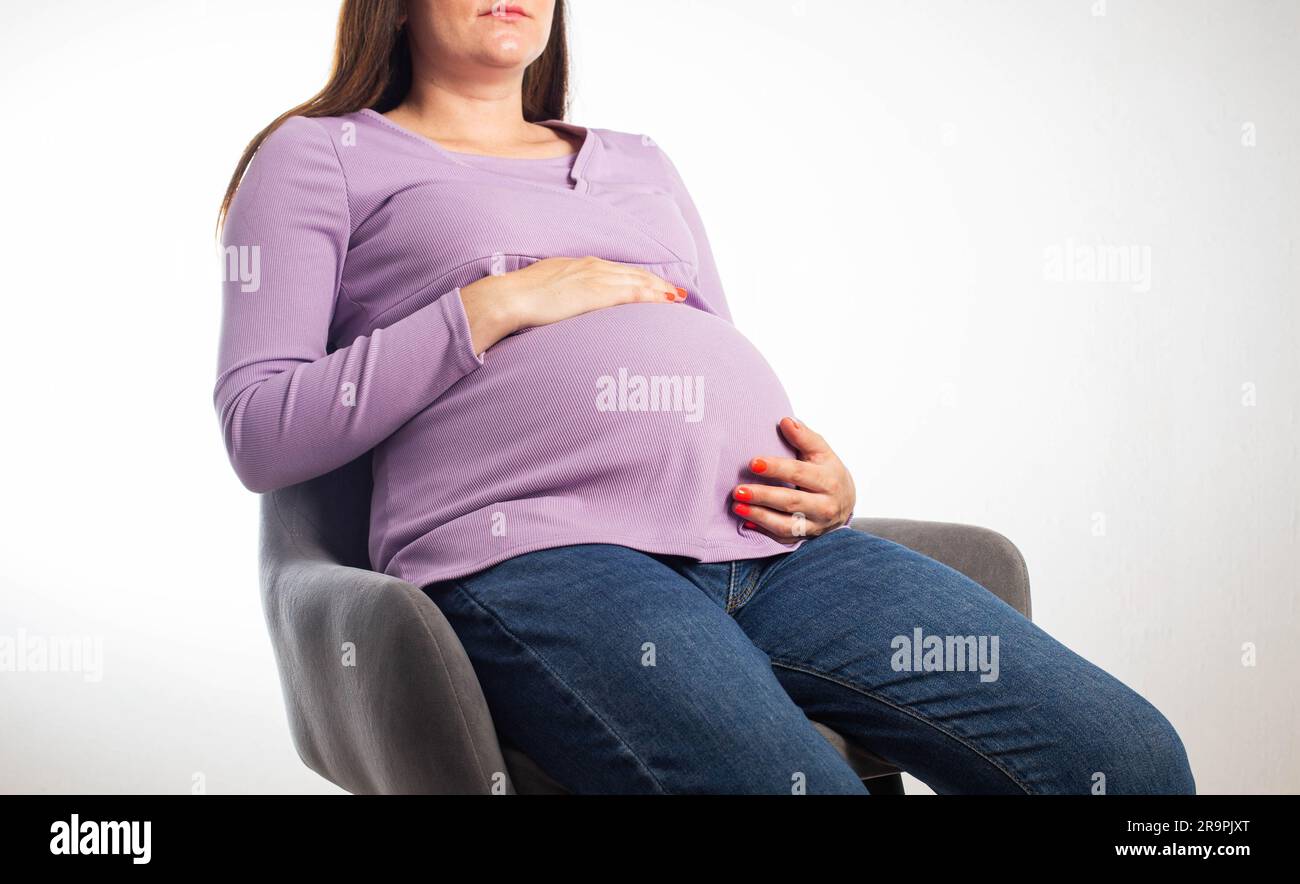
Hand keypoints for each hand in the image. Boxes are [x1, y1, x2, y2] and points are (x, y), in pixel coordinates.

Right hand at [459, 256, 686, 353]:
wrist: (510, 298)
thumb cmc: (519, 299)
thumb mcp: (543, 291)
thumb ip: (559, 294)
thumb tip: (560, 305)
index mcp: (578, 265)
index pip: (616, 270)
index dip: (636, 278)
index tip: (652, 286)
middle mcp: (591, 266)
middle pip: (632, 273)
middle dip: (655, 283)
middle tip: (675, 293)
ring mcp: (596, 277)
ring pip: (638, 280)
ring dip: (659, 289)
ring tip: (677, 298)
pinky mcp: (598, 291)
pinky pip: (634, 291)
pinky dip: (653, 295)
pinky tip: (666, 301)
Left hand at [732, 417, 855, 541]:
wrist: (844, 503)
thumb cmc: (827, 472)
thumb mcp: (822, 452)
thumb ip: (804, 437)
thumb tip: (786, 421)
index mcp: (829, 480)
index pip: (800, 473)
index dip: (776, 468)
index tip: (753, 463)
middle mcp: (825, 506)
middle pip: (791, 501)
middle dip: (763, 496)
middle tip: (738, 490)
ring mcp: (815, 525)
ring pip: (786, 524)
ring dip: (759, 516)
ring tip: (737, 506)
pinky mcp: (805, 537)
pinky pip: (783, 538)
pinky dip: (764, 531)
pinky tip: (746, 522)